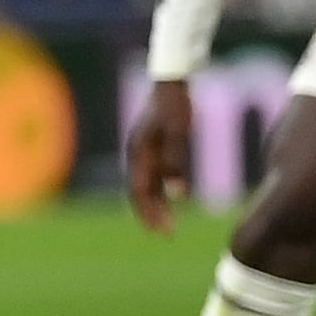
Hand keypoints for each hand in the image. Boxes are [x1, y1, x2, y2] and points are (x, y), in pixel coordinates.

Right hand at [127, 77, 195, 233]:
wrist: (170, 81)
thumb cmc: (175, 105)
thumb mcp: (179, 133)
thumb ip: (177, 163)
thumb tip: (179, 195)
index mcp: (139, 153)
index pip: (139, 192)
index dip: (150, 213)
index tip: (164, 231)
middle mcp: (136, 155)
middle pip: (139, 192)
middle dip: (151, 214)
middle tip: (167, 234)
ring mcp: (142, 151)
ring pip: (145, 185)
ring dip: (156, 205)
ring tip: (169, 223)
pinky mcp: (151, 147)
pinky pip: (152, 175)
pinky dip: (160, 191)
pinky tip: (174, 198)